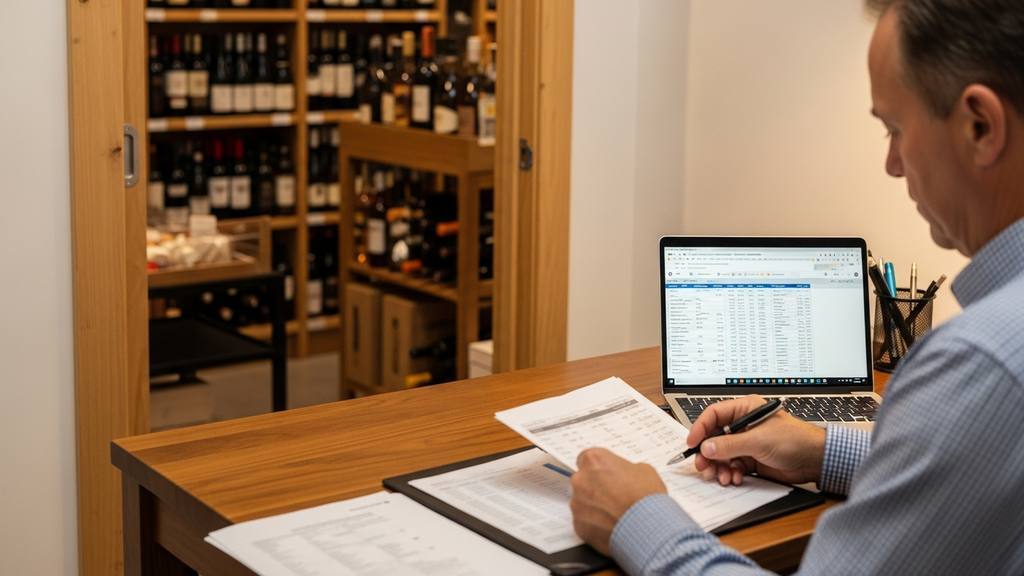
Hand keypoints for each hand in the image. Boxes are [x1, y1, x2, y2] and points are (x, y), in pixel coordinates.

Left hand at [569, 448, 666, 554]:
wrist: (648, 526)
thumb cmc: (646, 497)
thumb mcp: (642, 470)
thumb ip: (623, 470)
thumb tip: (623, 477)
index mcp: (593, 460)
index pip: (586, 459)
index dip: (598, 469)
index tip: (606, 475)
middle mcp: (580, 480)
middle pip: (582, 482)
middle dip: (595, 488)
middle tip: (614, 496)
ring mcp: (577, 504)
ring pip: (582, 503)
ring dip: (594, 507)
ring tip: (615, 513)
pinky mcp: (579, 526)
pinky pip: (584, 522)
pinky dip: (595, 524)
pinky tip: (612, 525)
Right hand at [688, 396, 826, 486]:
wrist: (815, 460)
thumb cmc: (795, 440)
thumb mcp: (759, 440)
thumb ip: (730, 444)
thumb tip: (707, 448)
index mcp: (744, 409)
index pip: (713, 414)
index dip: (700, 428)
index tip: (692, 443)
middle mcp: (743, 425)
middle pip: (714, 437)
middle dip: (708, 453)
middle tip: (703, 466)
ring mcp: (746, 443)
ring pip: (721, 454)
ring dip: (719, 466)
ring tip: (721, 476)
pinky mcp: (751, 459)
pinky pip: (732, 465)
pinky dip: (730, 473)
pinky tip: (734, 478)